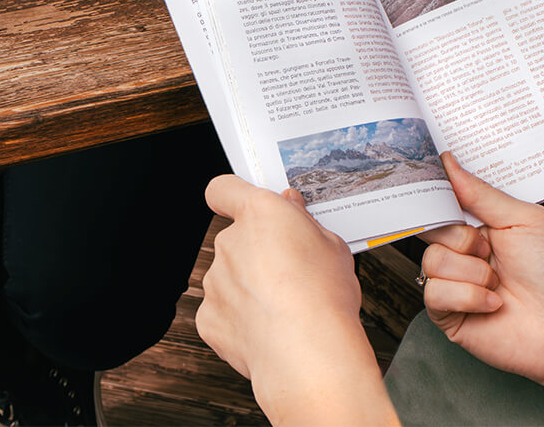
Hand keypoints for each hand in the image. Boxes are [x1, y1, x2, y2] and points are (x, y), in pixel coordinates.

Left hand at [196, 176, 397, 425]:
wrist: (308, 354)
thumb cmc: (325, 299)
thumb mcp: (333, 246)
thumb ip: (304, 223)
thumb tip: (291, 208)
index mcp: (259, 214)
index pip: (224, 189)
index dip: (230, 194)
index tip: (239, 201)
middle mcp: (230, 242)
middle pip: (236, 239)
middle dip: (256, 252)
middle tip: (288, 273)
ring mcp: (215, 281)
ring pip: (229, 277)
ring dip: (248, 287)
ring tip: (283, 309)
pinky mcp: (209, 317)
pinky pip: (222, 312)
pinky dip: (239, 319)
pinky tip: (267, 330)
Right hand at [419, 153, 543, 389]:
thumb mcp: (524, 220)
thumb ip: (481, 193)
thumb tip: (449, 163)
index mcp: (477, 227)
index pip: (440, 204)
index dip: (436, 199)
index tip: (440, 193)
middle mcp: (461, 254)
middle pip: (430, 230)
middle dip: (464, 240)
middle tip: (490, 251)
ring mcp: (452, 284)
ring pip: (432, 262)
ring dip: (473, 273)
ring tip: (498, 284)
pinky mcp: (447, 314)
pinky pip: (435, 293)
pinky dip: (469, 297)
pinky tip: (493, 303)